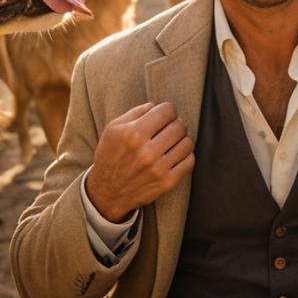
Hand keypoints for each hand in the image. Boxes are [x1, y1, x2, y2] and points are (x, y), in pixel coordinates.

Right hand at [86, 101, 193, 222]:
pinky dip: (185, 155)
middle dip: (176, 123)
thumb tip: (156, 105)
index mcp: (133, 134)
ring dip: (181, 140)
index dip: (168, 110)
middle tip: (169, 128)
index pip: (167, 111)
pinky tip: (174, 155)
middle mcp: (146, 152)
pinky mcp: (167, 182)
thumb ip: (136, 112)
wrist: (107, 192)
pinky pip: (190, 161)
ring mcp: (158, 169)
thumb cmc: (111, 156)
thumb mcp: (113, 129)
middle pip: (179, 126)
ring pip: (187, 143)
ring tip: (172, 142)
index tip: (165, 115)